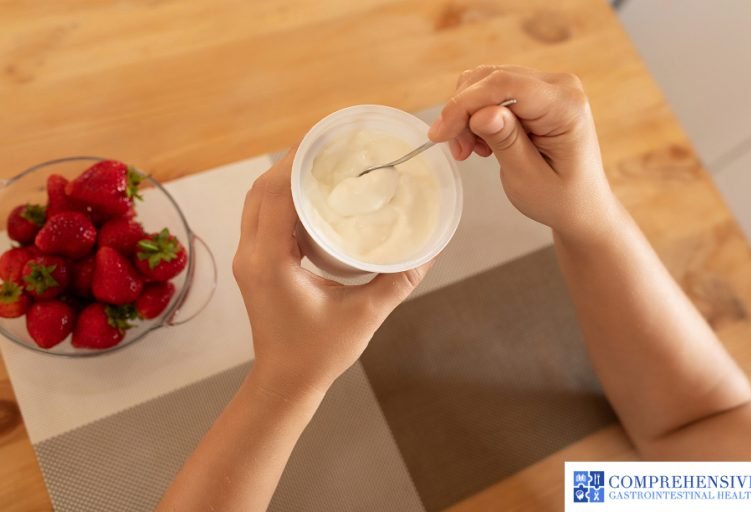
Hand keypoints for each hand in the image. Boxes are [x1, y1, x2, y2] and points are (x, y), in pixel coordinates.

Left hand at [232, 152, 432, 400]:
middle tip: (329, 146)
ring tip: (321, 164)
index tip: (326, 140)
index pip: (275, 195)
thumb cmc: (319, 354)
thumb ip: (397, 280)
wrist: (285, 382)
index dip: (297, 162)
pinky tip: (312, 196)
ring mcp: (248, 259)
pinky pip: (261, 217)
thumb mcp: (365, 315)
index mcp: (270, 262)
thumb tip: (430, 247)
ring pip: (257, 201)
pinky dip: (281, 198)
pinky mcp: (254, 264)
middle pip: (260, 190)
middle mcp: (251, 255)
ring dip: (284, 178)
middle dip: (291, 162)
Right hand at [428, 65, 618, 240]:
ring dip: (467, 115)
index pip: (505, 85)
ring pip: (487, 82)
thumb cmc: (559, 198)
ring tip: (471, 151)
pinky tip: (482, 143)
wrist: (580, 205)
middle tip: (459, 151)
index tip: (440, 134)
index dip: (465, 104)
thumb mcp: (528, 178)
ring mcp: (547, 87)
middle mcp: (559, 86)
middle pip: (492, 78)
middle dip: (463, 112)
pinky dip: (477, 116)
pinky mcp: (535, 94)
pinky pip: (493, 92)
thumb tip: (481, 113)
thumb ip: (506, 141)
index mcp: (565, 105)